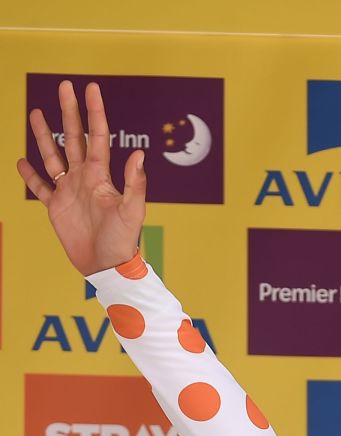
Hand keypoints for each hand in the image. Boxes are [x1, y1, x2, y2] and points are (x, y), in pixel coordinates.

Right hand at [16, 79, 145, 276]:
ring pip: (53, 156)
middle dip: (69, 112)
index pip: (98, 136)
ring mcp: (69, 191)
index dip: (94, 112)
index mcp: (101, 175)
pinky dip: (30, 175)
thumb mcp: (132, 211)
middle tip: (64, 86)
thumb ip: (135, 184)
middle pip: (73, 137)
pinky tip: (22, 161)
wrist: (106, 267)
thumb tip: (140, 155)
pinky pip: (40, 187)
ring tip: (36, 112)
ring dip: (44, 135)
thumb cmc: (123, 241)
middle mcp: (83, 178)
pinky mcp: (56, 207)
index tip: (91, 88)